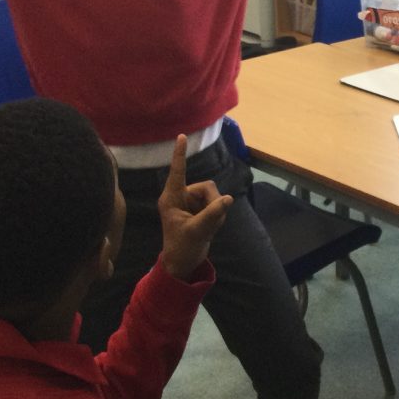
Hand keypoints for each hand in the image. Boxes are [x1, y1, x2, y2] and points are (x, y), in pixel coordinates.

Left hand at [157, 135, 231, 279]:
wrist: (184, 263)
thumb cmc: (182, 248)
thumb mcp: (197, 231)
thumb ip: (212, 214)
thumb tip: (228, 198)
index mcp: (171, 198)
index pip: (177, 172)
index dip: (180, 154)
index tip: (182, 136)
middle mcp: (180, 196)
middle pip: (207, 187)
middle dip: (214, 203)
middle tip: (212, 222)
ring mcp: (191, 203)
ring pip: (214, 196)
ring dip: (217, 212)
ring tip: (209, 228)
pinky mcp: (200, 209)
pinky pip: (217, 204)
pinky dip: (218, 216)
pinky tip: (211, 228)